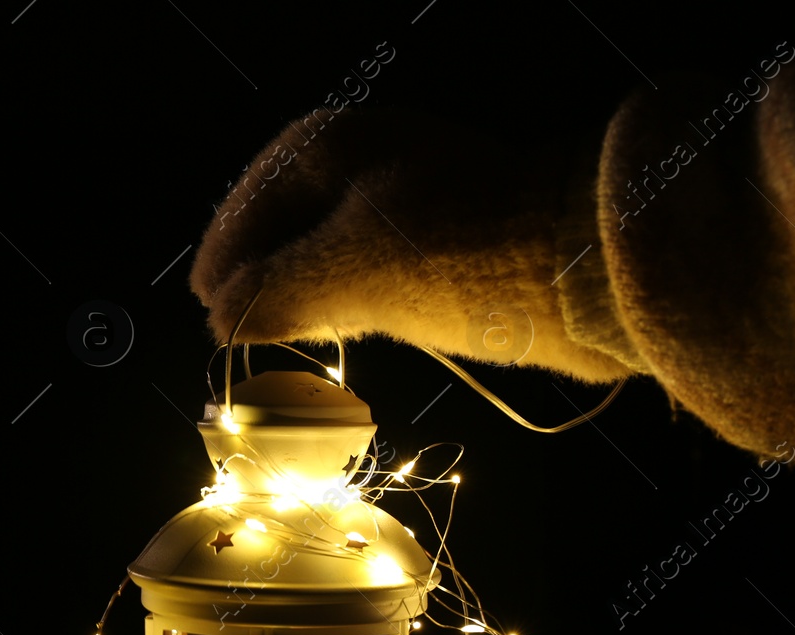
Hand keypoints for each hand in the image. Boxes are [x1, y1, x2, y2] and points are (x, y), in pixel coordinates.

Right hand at [189, 108, 628, 381]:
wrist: (590, 264)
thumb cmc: (463, 255)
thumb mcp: (352, 273)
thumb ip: (277, 293)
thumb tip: (222, 319)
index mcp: (337, 146)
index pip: (256, 197)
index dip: (227, 253)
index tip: (204, 302)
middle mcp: (373, 161)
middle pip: (294, 216)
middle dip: (263, 269)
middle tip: (233, 319)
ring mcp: (416, 200)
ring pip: (338, 243)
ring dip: (307, 286)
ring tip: (279, 328)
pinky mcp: (454, 242)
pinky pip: (381, 267)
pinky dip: (353, 296)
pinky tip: (347, 325)